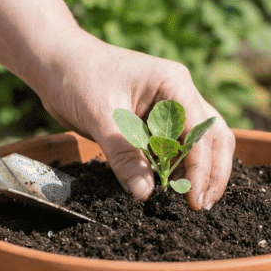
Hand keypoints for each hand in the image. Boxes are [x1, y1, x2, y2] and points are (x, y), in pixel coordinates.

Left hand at [39, 31, 235, 210]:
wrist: (56, 64)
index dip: (200, 168)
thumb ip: (124, 154)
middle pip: (214, 136)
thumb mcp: (101, 116)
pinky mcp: (154, 124)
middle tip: (200, 206)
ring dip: (200, 173)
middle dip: (212, 172)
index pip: (199, 131)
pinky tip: (173, 191)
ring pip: (201, 143)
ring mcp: (169, 109)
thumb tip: (145, 194)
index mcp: (174, 83)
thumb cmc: (78, 76)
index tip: (192, 198)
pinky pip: (175, 149)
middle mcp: (179, 95)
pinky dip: (178, 170)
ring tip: (193, 203)